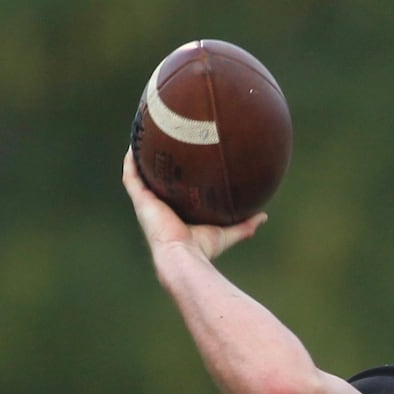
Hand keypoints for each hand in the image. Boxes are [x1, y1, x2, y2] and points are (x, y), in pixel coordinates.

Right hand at [121, 148, 265, 260]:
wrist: (184, 255)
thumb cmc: (203, 249)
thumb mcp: (227, 233)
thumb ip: (245, 225)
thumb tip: (263, 216)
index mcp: (174, 213)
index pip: (173, 192)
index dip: (175, 179)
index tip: (181, 163)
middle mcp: (159, 207)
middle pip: (155, 181)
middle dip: (157, 164)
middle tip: (161, 143)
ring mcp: (147, 203)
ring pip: (139, 175)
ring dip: (140, 158)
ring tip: (143, 137)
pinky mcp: (141, 200)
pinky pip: (131, 176)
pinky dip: (131, 161)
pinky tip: (133, 145)